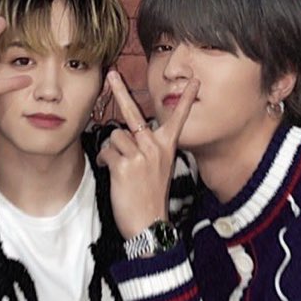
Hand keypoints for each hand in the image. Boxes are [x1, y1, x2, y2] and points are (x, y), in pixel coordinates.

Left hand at [96, 71, 198, 239]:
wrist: (149, 225)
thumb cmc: (151, 198)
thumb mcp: (159, 170)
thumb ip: (148, 150)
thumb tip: (127, 136)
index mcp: (167, 147)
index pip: (178, 118)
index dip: (186, 99)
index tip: (195, 81)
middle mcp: (155, 147)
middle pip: (132, 113)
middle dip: (120, 90)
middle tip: (112, 75)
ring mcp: (140, 155)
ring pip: (114, 137)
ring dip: (111, 150)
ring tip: (116, 165)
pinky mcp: (124, 165)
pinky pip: (106, 151)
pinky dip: (104, 159)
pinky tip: (110, 170)